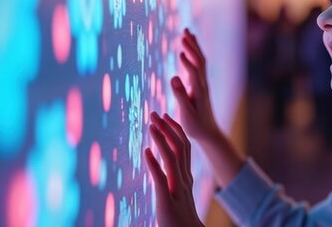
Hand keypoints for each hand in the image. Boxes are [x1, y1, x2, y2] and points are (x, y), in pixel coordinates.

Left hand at [145, 112, 203, 226]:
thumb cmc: (180, 219)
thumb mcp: (177, 194)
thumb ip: (172, 179)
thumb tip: (163, 165)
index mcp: (185, 177)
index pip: (184, 147)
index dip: (175, 130)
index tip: (165, 117)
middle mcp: (184, 180)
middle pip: (179, 148)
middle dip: (167, 129)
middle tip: (155, 114)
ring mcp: (177, 190)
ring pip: (172, 159)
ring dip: (161, 140)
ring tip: (151, 126)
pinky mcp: (167, 201)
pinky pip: (161, 179)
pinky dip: (154, 164)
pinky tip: (146, 153)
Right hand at [171, 28, 220, 141]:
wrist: (208, 133)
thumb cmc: (196, 126)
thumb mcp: (186, 113)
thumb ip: (180, 95)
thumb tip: (174, 77)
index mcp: (199, 91)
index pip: (195, 72)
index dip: (188, 63)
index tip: (180, 53)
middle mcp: (202, 84)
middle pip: (200, 61)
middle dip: (193, 46)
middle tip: (185, 32)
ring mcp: (202, 84)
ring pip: (200, 61)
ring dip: (194, 47)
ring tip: (186, 34)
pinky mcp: (200, 86)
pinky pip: (198, 66)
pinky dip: (193, 55)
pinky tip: (187, 52)